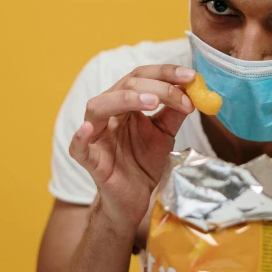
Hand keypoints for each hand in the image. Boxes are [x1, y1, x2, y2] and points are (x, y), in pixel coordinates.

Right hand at [69, 64, 195, 234]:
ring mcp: (96, 135)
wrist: (135, 199)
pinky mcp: (89, 159)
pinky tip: (88, 128)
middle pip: (126, 85)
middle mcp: (108, 112)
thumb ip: (175, 112)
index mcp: (126, 102)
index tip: (191, 76)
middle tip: (182, 96)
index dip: (165, 72)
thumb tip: (193, 90)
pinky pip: (78, 147)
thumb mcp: (165, 133)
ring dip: (126, 99)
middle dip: (158, 86)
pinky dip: (80, 137)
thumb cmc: (144, 162)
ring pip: (99, 106)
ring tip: (152, 101)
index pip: (141, 76)